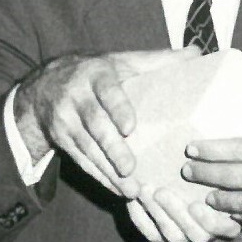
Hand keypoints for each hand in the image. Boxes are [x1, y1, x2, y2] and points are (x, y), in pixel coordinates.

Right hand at [13, 48, 195, 194]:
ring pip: (87, 148)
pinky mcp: (61, 139)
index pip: (107, 92)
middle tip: (129, 169)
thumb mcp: (122, 62)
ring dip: (108, 170)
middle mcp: (76, 96)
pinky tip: (116, 190)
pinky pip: (80, 160)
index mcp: (96, 74)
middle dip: (112, 149)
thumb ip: (158, 60)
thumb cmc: (97, 74)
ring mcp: (65, 120)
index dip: (117, 109)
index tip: (130, 128)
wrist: (45, 85)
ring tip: (130, 189)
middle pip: (95, 126)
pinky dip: (99, 176)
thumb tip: (196, 52)